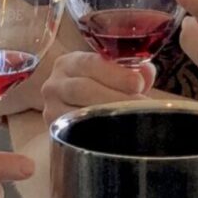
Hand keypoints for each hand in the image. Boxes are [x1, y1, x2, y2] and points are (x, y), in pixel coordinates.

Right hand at [39, 46, 155, 126]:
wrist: (72, 107)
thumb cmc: (98, 87)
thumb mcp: (111, 73)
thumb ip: (131, 70)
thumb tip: (146, 72)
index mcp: (71, 63)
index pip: (90, 63)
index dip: (115, 73)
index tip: (138, 83)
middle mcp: (55, 83)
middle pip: (82, 88)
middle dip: (114, 97)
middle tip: (141, 105)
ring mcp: (51, 109)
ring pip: (77, 113)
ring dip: (107, 116)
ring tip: (132, 119)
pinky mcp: (55, 130)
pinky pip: (74, 132)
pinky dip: (96, 132)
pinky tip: (115, 134)